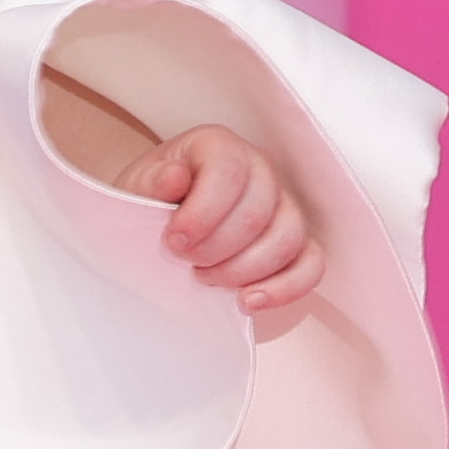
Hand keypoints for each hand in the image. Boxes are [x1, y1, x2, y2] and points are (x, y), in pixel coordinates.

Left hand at [128, 123, 320, 338]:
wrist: (158, 229)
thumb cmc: (150, 203)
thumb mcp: (136, 189)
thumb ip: (151, 183)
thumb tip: (174, 177)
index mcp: (219, 147)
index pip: (229, 170)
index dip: (202, 212)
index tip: (173, 240)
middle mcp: (260, 169)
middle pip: (258, 211)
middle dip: (217, 248)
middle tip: (186, 260)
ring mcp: (284, 205)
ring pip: (288, 238)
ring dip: (243, 270)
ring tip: (207, 277)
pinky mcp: (297, 243)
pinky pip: (311, 265)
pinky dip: (284, 288)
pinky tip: (247, 302)